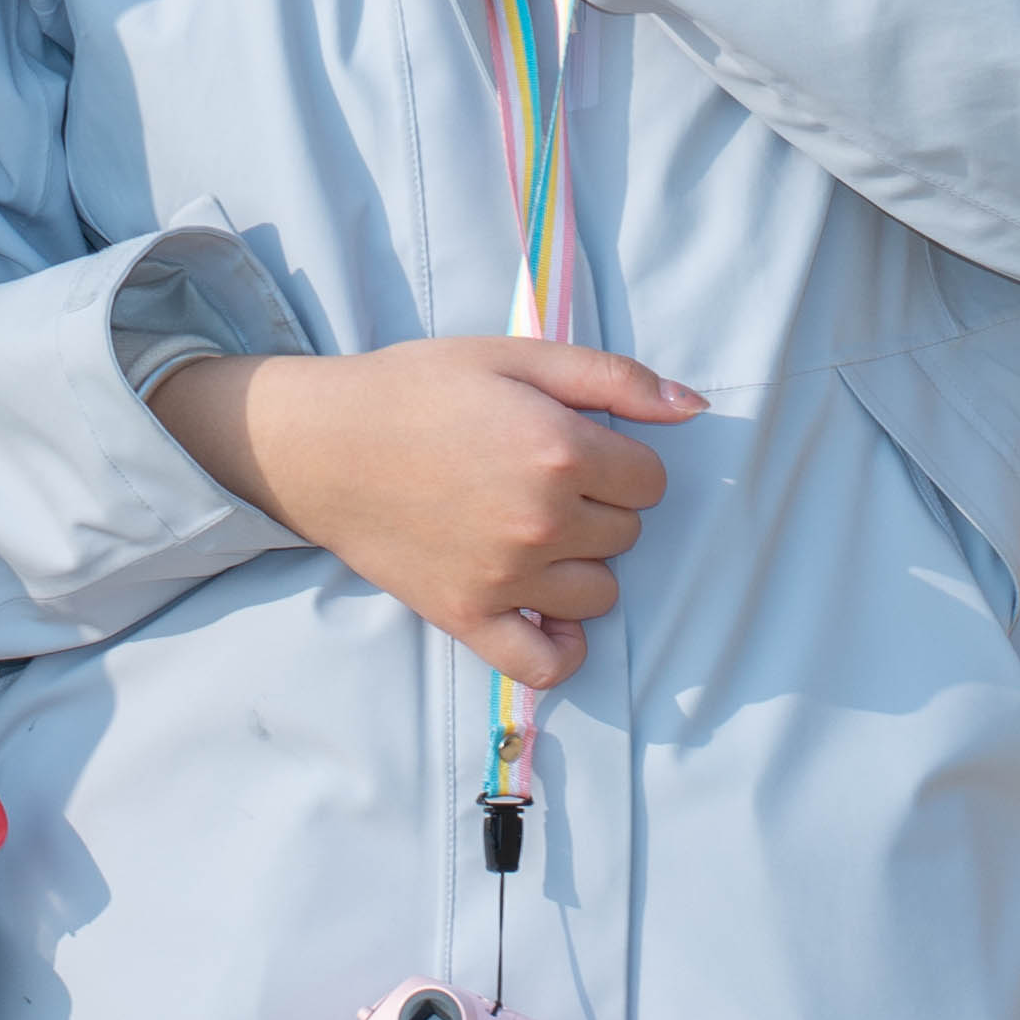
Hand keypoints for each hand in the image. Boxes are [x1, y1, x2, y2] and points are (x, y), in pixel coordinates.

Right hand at [152, 336, 701, 690]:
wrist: (324, 444)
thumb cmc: (417, 389)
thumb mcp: (515, 356)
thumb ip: (613, 378)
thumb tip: (695, 407)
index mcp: (560, 451)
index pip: (651, 480)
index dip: (620, 460)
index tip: (576, 447)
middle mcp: (542, 522)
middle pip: (627, 534)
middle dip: (600, 507)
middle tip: (541, 480)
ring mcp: (507, 578)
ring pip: (600, 594)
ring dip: (581, 566)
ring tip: (532, 532)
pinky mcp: (470, 618)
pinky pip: (547, 663)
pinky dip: (561, 646)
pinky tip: (549, 613)